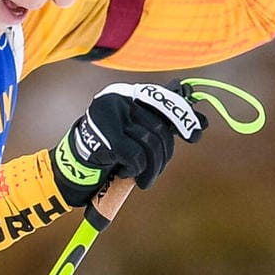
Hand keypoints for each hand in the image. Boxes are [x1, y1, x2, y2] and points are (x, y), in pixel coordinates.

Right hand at [49, 83, 206, 206]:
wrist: (72, 165)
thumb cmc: (108, 150)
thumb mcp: (134, 133)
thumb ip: (161, 125)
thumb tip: (202, 124)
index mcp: (127, 95)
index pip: (163, 100)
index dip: (183, 116)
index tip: (197, 134)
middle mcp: (119, 99)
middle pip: (160, 126)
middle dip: (165, 154)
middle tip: (158, 171)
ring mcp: (112, 117)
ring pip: (151, 142)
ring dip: (153, 167)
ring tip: (144, 180)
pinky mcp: (106, 137)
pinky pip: (136, 156)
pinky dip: (136, 169)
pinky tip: (127, 173)